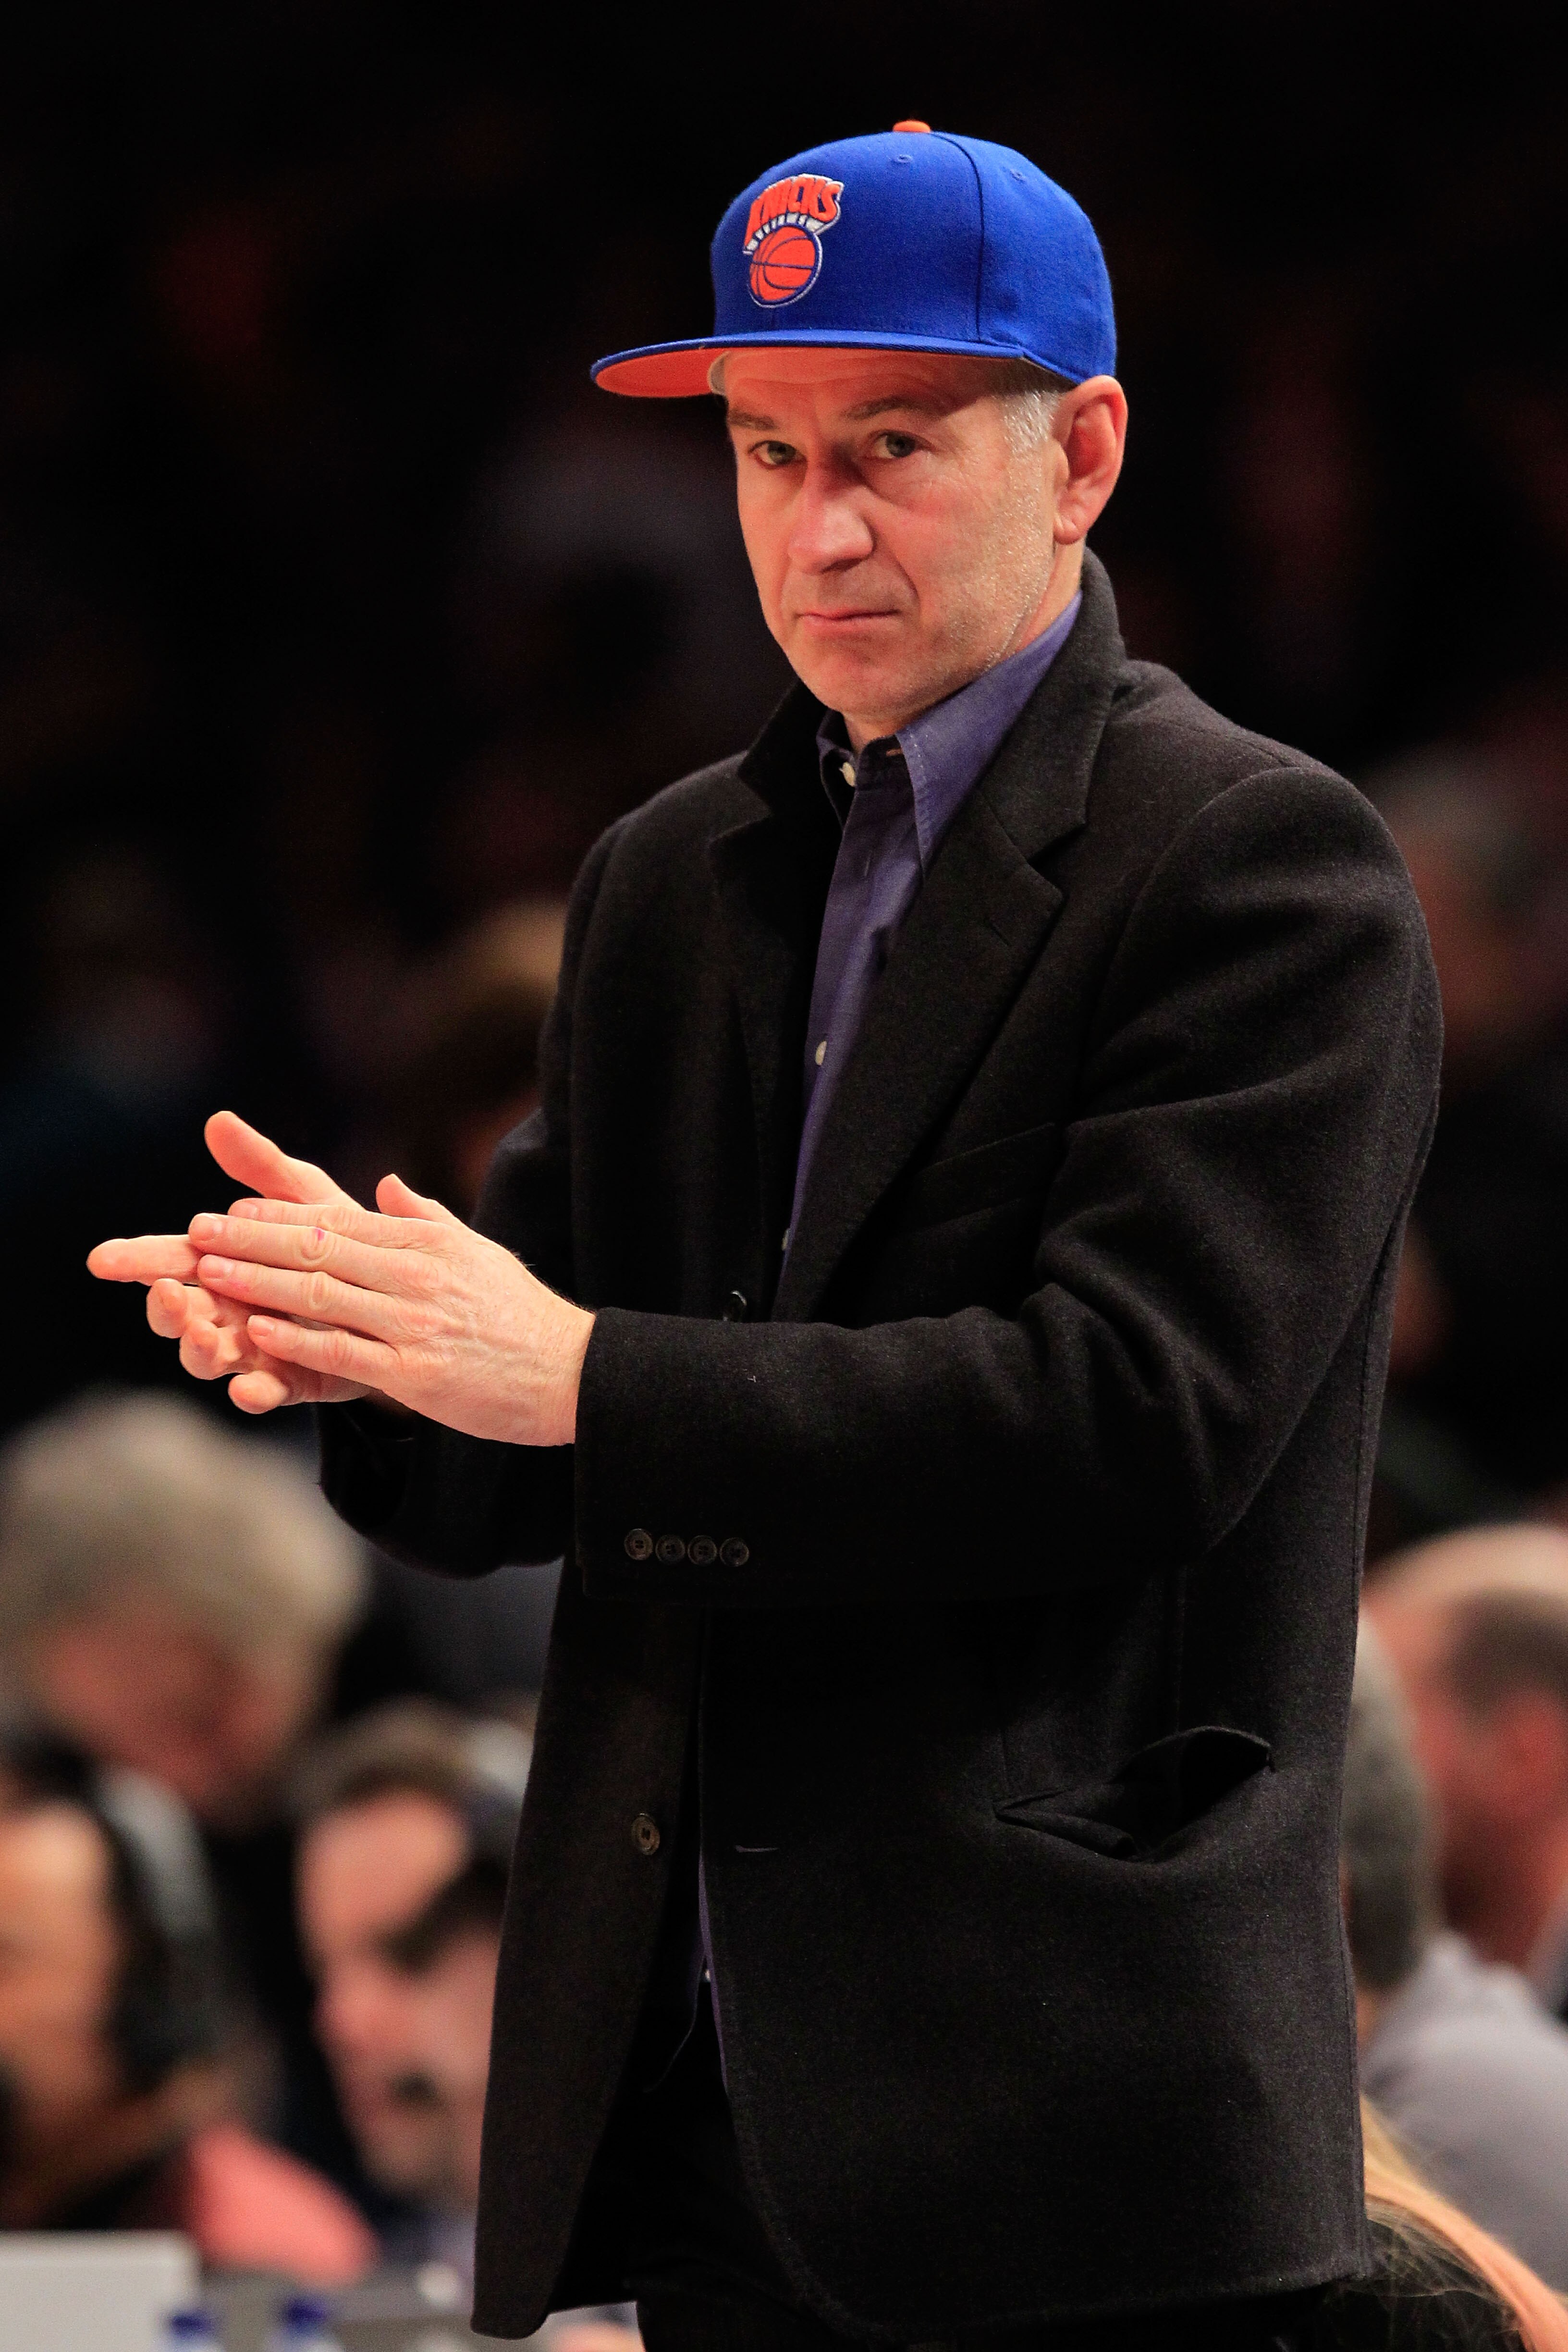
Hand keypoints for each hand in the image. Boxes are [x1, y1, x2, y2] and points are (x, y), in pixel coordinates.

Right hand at [88, 1112, 376, 1413]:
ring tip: (206, 1339)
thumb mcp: (306, 1199)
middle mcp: (230, 1310)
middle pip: (180, 1315)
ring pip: (211, 1357)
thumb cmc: (337, 1243)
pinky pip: (267, 1392)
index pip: (172, 1261)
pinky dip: (254, 1392)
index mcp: (224, 1265)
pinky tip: (249, 1389)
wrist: (398, 1294)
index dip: (137, 1261)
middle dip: (167, 1309)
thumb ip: (263, 1167)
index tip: (104, 1259)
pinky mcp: (294, 1378)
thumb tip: (219, 1121)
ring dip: (201, 1350)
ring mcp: (256, 1348)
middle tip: (169, 1295)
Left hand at [182, 1169, 592, 1447]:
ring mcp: (415, 1324)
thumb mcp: (479, 1253)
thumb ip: (428, 1219)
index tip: (231, 1211)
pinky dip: (295, 1341)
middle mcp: (417, 1275)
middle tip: (196, 1233)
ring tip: (208, 1275)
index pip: (338, 1221)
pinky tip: (255, 1333)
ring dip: (257, 1283)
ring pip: (320, 1296)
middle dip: (250, 1240)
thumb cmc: (523, 1315)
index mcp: (428, 1243)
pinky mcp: (416, 1375)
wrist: (573, 1373)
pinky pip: (342, 1353)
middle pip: (317, 1251)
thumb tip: (388, 1185)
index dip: (277, 1215)